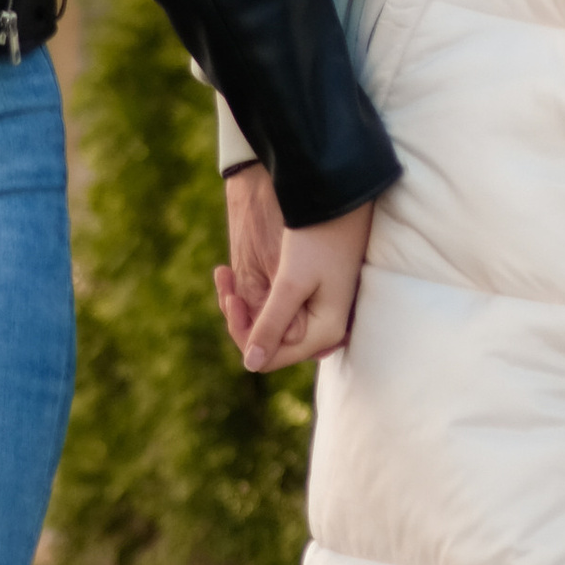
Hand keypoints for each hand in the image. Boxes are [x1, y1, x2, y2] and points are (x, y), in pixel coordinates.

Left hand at [214, 166, 372, 372]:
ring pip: (269, 324)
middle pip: (269, 341)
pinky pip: (276, 308)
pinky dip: (254, 294)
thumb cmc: (319, 237)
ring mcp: (319, 313)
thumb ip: (271, 324)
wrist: (339, 199)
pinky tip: (235, 271)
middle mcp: (324, 328)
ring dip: (243, 303)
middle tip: (225, 279)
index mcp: (324, 331)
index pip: (271, 356)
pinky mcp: (312, 297)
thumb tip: (251, 365)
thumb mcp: (291, 282)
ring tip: (225, 273)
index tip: (230, 298)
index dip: (245, 335)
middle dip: (241, 316)